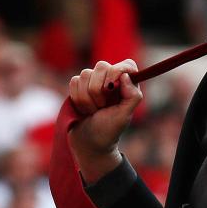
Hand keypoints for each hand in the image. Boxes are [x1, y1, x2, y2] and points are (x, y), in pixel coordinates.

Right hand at [68, 59, 141, 183]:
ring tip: (93, 111)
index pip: (127, 65)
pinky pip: (74, 82)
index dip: (117, 70)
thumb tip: (126, 75)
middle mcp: (111, 79)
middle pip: (102, 66)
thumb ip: (132, 96)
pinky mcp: (78, 86)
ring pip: (85, 74)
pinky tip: (83, 109)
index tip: (111, 86)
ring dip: (87, 98)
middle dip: (98, 90)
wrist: (89, 142)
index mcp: (127, 85)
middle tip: (102, 107)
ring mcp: (94, 81)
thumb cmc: (109, 130)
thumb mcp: (124, 116)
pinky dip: (77, 98)